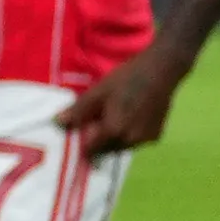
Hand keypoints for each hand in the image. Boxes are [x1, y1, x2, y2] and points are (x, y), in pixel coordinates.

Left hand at [57, 43, 188, 153]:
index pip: (91, 150)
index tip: (77, 137)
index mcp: (115, 130)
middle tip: (94, 124)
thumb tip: (57, 122)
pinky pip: (136, 142)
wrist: (162, 70)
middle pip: (106, 150)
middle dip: (98, 142)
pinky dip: (128, 136)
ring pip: (121, 147)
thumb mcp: (98, 91)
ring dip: (113, 140)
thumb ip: (78, 110)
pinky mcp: (156, 135)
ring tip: (110, 120)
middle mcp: (131, 140)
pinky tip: (127, 119)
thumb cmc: (127, 78)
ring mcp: (146, 139)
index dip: (82, 145)